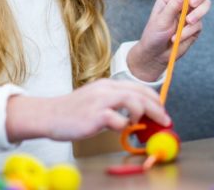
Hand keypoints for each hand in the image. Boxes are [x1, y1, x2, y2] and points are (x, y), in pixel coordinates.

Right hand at [6, 79, 169, 141]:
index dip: (154, 99)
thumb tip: (136, 114)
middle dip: (157, 108)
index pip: (139, 87)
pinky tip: (119, 129)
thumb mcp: (96, 100)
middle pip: (140, 94)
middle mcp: (106, 89)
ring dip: (141, 113)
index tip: (162, 110)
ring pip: (133, 101)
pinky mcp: (94, 115)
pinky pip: (117, 119)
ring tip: (138, 123)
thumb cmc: (73, 111)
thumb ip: (115, 104)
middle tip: (164, 120)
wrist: (49, 115)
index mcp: (108, 84)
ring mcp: (100, 101)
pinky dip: (123, 126)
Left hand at [127, 0, 209, 80]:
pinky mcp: (195, 28)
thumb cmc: (153, 35)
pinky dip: (189, 31)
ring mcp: (190, 15)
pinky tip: (177, 38)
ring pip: (205, 6)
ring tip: (187, 23)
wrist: (156, 55)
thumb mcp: (161, 19)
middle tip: (194, 4)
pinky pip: (199, 25)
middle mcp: (183, 4)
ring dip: (198, 14)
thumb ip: (173, 6)